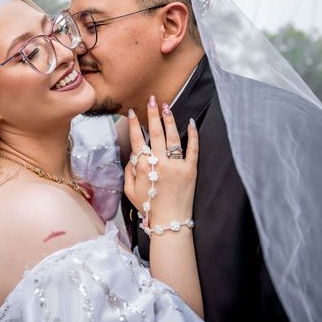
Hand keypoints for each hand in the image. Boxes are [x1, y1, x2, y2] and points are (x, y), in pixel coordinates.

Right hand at [124, 96, 198, 225]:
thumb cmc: (149, 208)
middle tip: (151, 99)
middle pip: (155, 132)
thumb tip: (132, 156)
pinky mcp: (191, 169)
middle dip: (152, 114)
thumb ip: (129, 171)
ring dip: (169, 119)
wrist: (170, 222)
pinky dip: (192, 134)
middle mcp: (159, 163)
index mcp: (143, 167)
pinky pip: (193, 148)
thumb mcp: (130, 191)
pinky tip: (190, 122)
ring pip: (172, 136)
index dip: (133, 124)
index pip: (137, 139)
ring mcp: (176, 165)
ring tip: (166, 106)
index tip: (132, 112)